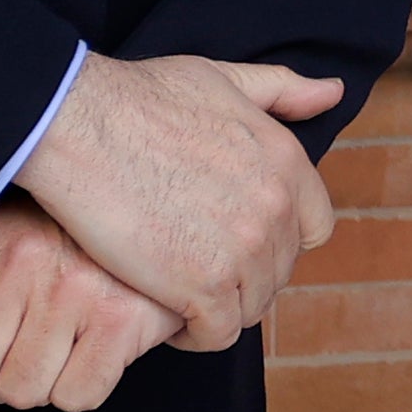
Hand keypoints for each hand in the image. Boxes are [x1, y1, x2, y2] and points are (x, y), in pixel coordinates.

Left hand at [0, 202, 177, 410]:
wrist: (163, 214)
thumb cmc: (64, 244)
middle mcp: (23, 261)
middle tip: (20, 345)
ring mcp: (74, 291)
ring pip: (22, 392)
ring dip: (39, 383)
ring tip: (60, 341)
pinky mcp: (122, 320)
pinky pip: (76, 397)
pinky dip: (82, 387)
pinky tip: (93, 347)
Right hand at [15, 52, 341, 348]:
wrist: (79, 124)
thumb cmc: (138, 98)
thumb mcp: (222, 77)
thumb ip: (281, 90)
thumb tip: (332, 93)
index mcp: (286, 161)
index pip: (314, 227)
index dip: (277, 239)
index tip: (236, 239)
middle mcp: (277, 208)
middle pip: (279, 271)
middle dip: (243, 274)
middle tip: (194, 268)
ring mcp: (245, 250)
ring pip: (251, 307)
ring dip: (218, 307)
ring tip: (177, 292)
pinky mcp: (206, 286)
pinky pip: (219, 333)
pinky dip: (194, 334)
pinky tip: (164, 314)